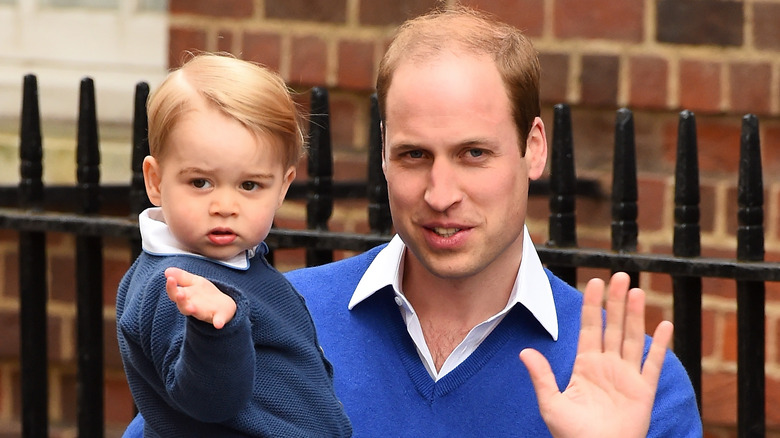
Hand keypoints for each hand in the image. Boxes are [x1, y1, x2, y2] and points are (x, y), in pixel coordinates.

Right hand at [165, 267, 236, 328]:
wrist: (222, 305)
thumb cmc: (203, 294)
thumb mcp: (194, 282)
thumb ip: (181, 277)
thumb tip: (167, 271)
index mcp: (185, 297)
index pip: (174, 293)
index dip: (171, 287)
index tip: (170, 278)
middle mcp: (191, 306)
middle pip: (182, 305)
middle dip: (180, 300)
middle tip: (179, 294)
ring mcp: (204, 313)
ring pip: (196, 313)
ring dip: (193, 311)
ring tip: (192, 308)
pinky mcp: (217, 318)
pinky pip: (217, 321)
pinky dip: (218, 322)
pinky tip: (218, 324)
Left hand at [519, 272, 672, 437]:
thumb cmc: (571, 435)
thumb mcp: (551, 403)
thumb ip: (542, 376)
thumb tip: (525, 352)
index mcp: (586, 366)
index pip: (590, 328)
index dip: (592, 305)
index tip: (594, 283)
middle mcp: (608, 367)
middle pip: (613, 327)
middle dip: (615, 302)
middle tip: (618, 276)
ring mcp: (627, 377)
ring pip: (633, 338)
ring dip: (634, 315)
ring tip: (635, 290)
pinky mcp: (643, 391)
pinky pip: (653, 364)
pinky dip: (660, 345)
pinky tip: (664, 324)